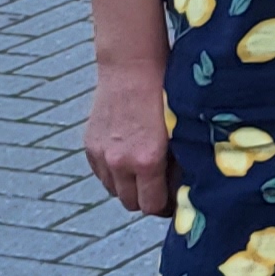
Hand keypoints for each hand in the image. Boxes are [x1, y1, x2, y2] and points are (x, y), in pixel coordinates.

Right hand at [84, 64, 172, 214]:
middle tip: (162, 191)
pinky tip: (129, 160)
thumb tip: (185, 188)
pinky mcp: (89, 145)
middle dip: (147, 200)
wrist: (132, 68)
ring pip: (114, 190)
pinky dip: (114, 173)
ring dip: (129, 188)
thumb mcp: (180, 132)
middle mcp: (120, 162)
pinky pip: (101, 174)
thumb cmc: (166, 95)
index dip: (165, 208)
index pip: (151, 206)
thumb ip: (180, 163)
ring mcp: (101, 154)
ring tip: (146, 174)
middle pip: (131, 203)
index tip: (175, 203)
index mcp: (147, 161)